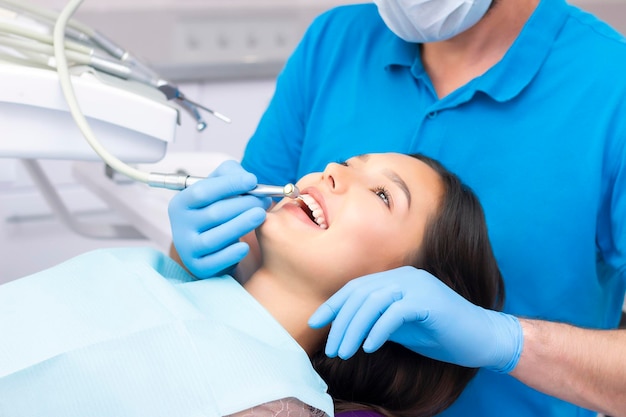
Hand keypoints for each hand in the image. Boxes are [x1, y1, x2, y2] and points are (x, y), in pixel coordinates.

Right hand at [168, 160, 270, 277]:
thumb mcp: (219, 188)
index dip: (229, 184)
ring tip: (261, 215)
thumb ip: (230, 174)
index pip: (202, 191)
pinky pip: (216, 261)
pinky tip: (246, 246)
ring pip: (215, 238)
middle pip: (213, 214)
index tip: (253, 180)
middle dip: (243, 204)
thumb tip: (247, 179)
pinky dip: (232, 254)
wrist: (209, 245)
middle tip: (264, 200)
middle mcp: (180, 225)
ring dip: (242, 225)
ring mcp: (187, 247)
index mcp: (182, 202)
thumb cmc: (217, 209)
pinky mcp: (198, 267)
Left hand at [308, 266, 522, 372]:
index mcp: (397, 279)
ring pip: (373, 302)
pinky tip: (369, 349)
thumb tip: (344, 328)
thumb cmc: (440, 334)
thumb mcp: (400, 327)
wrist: (482, 338)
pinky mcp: (429, 301)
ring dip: (354, 329)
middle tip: (331, 349)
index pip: (356, 288)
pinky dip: (378, 331)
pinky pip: (395, 314)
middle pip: (360, 294)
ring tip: (344, 352)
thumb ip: (376, 320)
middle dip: (340, 322)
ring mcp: (418, 286)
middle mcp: (405, 276)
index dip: (334, 304)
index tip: (316, 323)